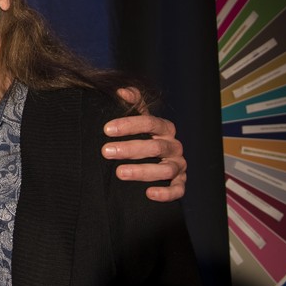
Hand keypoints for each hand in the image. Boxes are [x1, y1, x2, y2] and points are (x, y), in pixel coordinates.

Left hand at [102, 87, 186, 202]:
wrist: (146, 161)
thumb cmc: (139, 136)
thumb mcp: (135, 118)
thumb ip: (132, 102)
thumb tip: (122, 91)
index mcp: (164, 129)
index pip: (150, 123)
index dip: (129, 125)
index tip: (107, 129)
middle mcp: (173, 146)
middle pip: (156, 147)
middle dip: (130, 149)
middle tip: (106, 151)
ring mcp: (178, 165)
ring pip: (166, 169)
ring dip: (142, 171)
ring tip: (119, 173)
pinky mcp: (179, 183)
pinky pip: (178, 190)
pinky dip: (166, 192)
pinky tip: (149, 193)